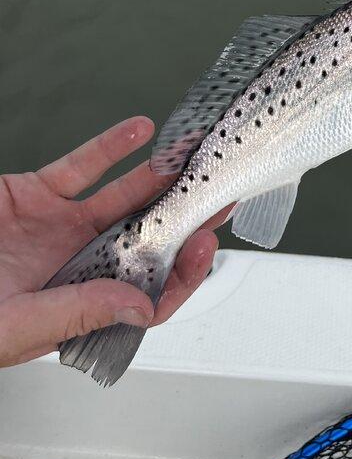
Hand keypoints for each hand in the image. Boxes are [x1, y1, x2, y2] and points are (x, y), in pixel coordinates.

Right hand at [0, 115, 229, 368]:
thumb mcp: (14, 326)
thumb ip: (78, 312)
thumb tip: (141, 307)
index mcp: (79, 306)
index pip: (148, 295)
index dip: (183, 273)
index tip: (207, 243)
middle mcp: (79, 265)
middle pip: (148, 240)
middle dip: (187, 217)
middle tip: (223, 190)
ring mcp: (61, 227)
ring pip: (123, 198)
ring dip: (158, 176)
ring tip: (192, 155)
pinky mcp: (37, 194)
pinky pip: (82, 166)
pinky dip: (111, 147)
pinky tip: (140, 131)